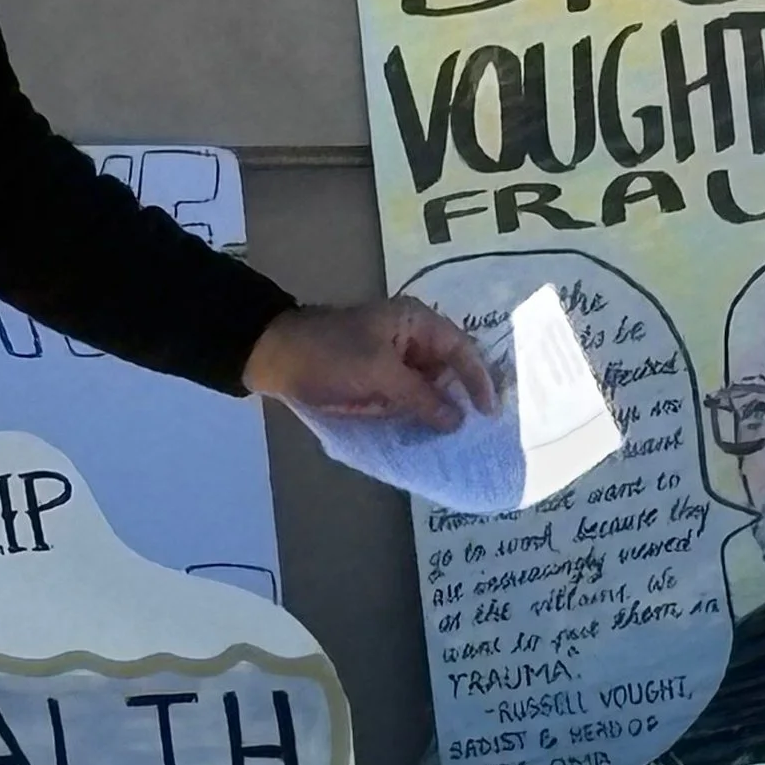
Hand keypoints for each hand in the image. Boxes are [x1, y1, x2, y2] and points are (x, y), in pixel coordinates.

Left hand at [243, 297, 495, 432]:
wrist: (275, 359)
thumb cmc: (328, 354)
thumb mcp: (379, 372)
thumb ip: (420, 396)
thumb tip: (457, 421)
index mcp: (416, 322)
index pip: (461, 349)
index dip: (478, 380)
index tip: (489, 413)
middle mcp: (411, 340)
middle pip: (449, 370)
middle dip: (463, 398)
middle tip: (481, 432)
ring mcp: (394, 362)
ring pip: (430, 389)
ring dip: (441, 412)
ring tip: (461, 441)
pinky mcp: (378, 383)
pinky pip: (407, 401)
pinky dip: (418, 418)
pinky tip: (430, 438)